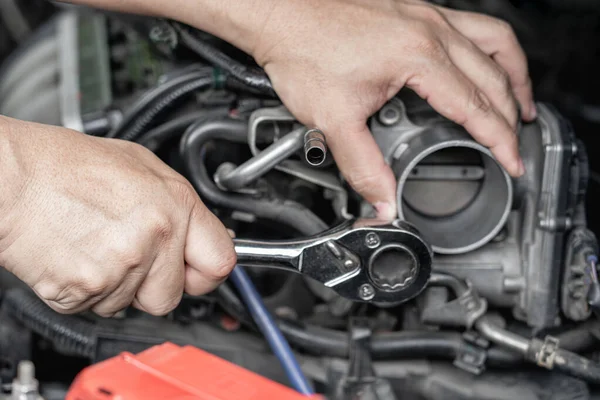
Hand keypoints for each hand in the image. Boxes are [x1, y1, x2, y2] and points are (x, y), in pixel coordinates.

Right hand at [0, 117, 235, 316]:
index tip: (197, 271)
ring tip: (95, 244)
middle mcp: (154, 238)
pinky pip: (96, 307)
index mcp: (174, 206)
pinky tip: (77, 255)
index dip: (208, 272)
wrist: (10, 178)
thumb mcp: (141, 166)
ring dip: (116, 285)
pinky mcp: (85, 291)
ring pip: (131, 304)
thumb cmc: (66, 165)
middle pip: (172, 296)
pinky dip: (87, 289)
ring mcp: (120, 267)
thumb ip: (180, 206)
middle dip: (154, 284)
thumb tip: (203, 234)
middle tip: (130, 256)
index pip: (220, 262)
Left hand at [251, 0, 534, 217]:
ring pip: (495, 43)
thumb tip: (383, 199)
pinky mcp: (416, 11)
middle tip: (516, 144)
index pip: (476, 106)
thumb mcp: (333, 118)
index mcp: (418, 56)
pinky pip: (474, 26)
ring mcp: (427, 16)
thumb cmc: (301, 50)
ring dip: (515, 75)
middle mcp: (431, 30)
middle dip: (513, 115)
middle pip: (494, 77)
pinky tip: (487, 64)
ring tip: (522, 103)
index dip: (499, 139)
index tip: (512, 160)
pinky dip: (492, 50)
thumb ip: (362, 165)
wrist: (281, 14)